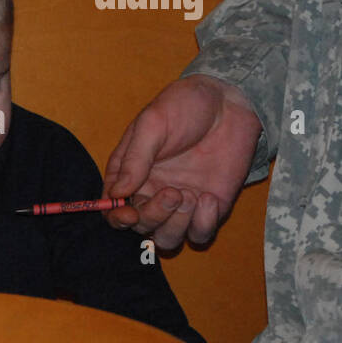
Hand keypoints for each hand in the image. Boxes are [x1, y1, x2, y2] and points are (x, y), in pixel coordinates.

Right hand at [103, 75, 262, 248]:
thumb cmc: (185, 105)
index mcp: (130, 173)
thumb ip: (135, 159)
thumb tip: (117, 194)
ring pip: (167, 239)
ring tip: (190, 196)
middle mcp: (152, 192)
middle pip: (141, 227)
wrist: (229, 102)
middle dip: (153, 217)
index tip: (129, 213)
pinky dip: (202, 225)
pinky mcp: (210, 208)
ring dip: (175, 226)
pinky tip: (209, 198)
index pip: (113, 208)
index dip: (116, 217)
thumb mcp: (153, 123)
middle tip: (173, 193)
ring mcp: (182, 202)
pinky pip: (199, 235)